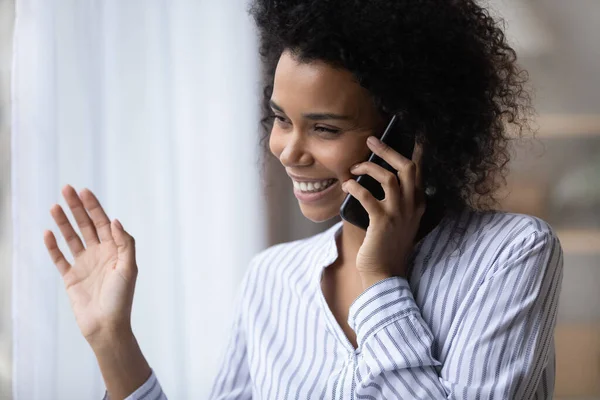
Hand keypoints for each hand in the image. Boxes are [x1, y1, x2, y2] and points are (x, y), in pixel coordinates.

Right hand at [43, 185, 137, 346]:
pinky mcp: (71, 278)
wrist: (107, 326)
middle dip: (77, 207)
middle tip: (66, 189)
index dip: (94, 207)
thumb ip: (125, 243)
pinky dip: (53, 246)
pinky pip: (60, 258)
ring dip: (64, 222)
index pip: (103, 223)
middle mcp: (100, 254)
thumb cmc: (122, 298)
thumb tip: (115, 221)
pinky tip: (48, 232)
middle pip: (86, 225)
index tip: (84, 191)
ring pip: (72, 238)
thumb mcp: (129, 268)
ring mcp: (84, 265)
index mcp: (115, 250)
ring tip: (55, 206)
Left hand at [342, 136, 425, 287]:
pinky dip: (355, 187)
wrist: (385, 274)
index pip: (419, 171)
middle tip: (371, 140)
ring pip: (389, 177)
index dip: (416, 151)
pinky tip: (347, 185)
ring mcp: (398, 213)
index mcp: (418, 204)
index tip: (412, 134)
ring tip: (355, 168)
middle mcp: (412, 206)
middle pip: (407, 167)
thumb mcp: (400, 221)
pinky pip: (368, 196)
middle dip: (388, 150)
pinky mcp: (381, 222)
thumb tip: (378, 178)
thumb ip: (396, 201)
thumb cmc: (388, 246)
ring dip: (369, 168)